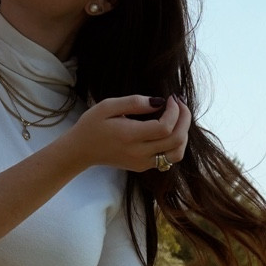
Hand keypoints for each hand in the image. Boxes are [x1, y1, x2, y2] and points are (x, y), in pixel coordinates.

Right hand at [63, 95, 190, 174]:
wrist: (80, 151)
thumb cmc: (92, 125)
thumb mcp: (108, 106)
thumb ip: (134, 103)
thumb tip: (159, 102)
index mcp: (130, 136)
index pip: (165, 127)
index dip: (175, 112)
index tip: (171, 98)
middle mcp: (139, 153)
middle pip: (176, 140)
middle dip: (184, 119)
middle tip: (179, 104)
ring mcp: (142, 163)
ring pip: (177, 153)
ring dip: (183, 135)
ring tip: (178, 118)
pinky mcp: (143, 166)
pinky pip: (169, 159)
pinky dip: (175, 144)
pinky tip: (168, 129)